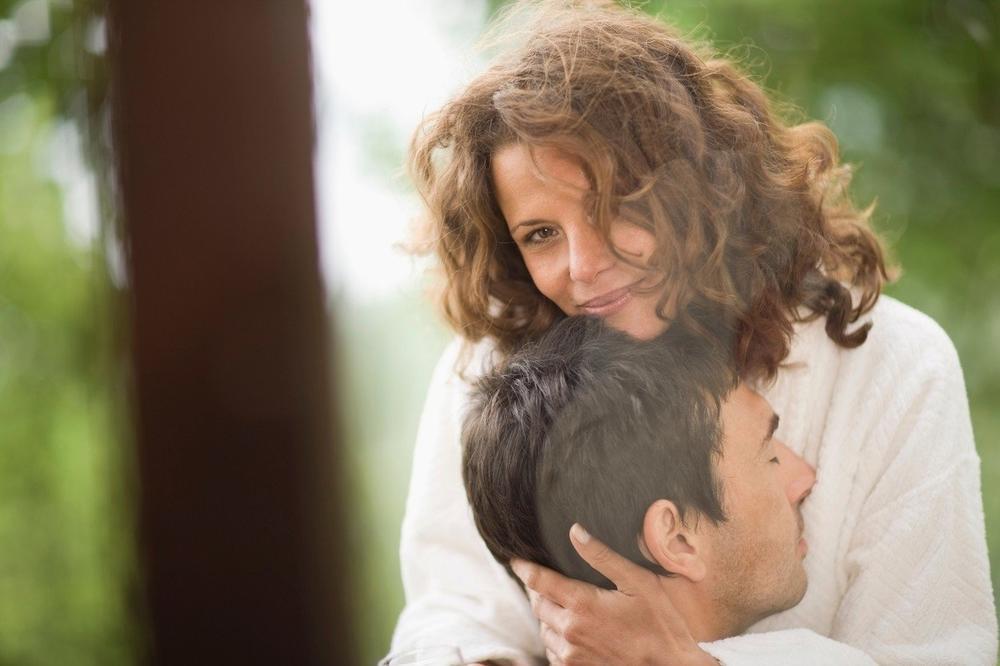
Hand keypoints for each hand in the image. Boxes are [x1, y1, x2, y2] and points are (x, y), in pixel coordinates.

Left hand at [511, 524, 716, 665]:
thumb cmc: (660, 624)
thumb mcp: (637, 582)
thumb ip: (602, 557)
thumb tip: (575, 532)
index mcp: (582, 604)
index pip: (539, 581)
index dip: (524, 567)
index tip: (515, 559)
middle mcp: (571, 631)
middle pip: (538, 605)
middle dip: (537, 590)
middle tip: (543, 581)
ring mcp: (572, 654)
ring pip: (544, 630)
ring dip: (547, 616)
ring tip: (561, 606)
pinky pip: (554, 653)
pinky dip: (556, 640)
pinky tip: (571, 632)